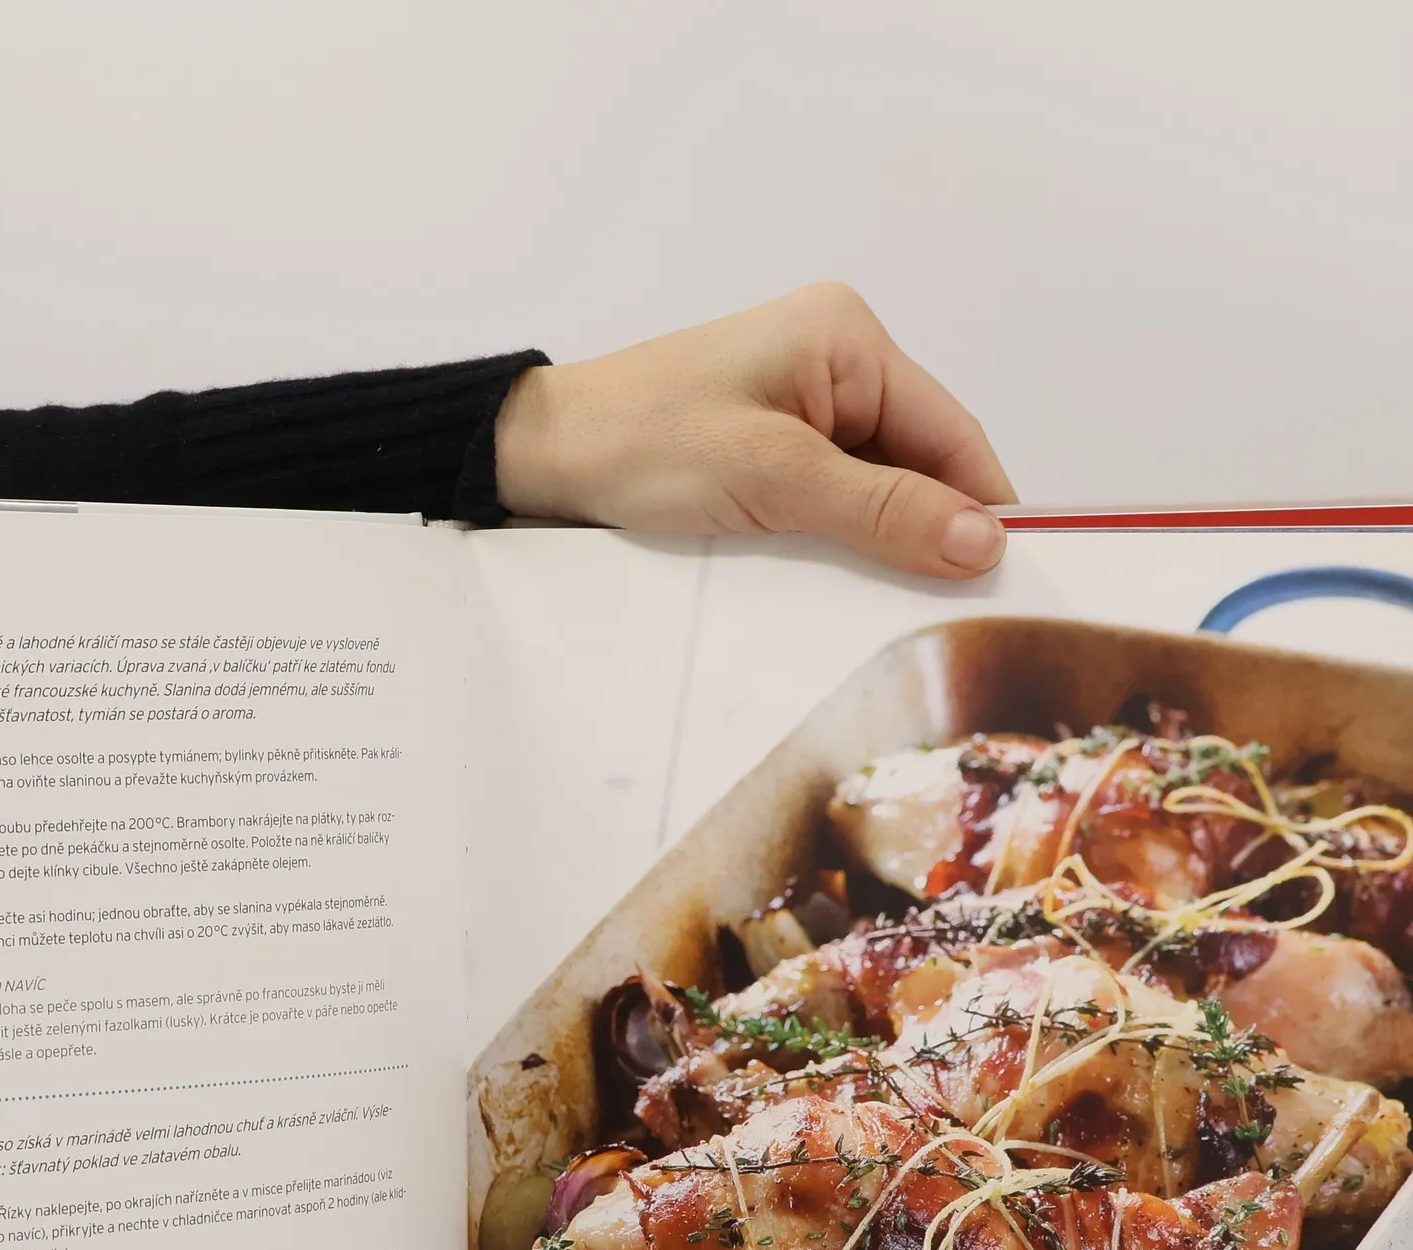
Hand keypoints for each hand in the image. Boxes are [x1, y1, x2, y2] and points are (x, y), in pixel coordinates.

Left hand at [494, 282, 1016, 578]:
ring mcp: (802, 404)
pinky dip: (838, 539)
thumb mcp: (772, 477)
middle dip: (928, 529)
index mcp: (847, 339)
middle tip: (943, 611)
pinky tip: (835, 581)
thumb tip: (984, 541)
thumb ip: (880, 508)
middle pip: (919, 461)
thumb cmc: (643, 445)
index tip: (1006, 581)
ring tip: (886, 603)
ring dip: (879, 541)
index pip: (952, 433)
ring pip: (877, 486)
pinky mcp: (770, 444)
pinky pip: (831, 497)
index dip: (982, 508)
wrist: (542, 456)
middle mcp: (836, 360)